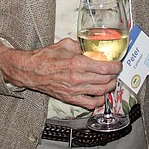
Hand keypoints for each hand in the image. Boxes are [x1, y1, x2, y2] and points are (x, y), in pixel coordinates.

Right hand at [0, 38, 120, 109]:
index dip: (116, 66)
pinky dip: (99, 100)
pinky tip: (101, 95)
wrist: (31, 71)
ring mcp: (74, 90)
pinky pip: (90, 103)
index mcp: (77, 63)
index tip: (118, 64)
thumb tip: (93, 47)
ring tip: (111, 81)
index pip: (105, 67)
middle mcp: (77, 78)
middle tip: (116, 71)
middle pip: (106, 80)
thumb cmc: (45, 58)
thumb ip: (81, 46)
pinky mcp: (70, 98)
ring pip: (101, 92)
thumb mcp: (65, 44)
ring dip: (110, 86)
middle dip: (115, 75)